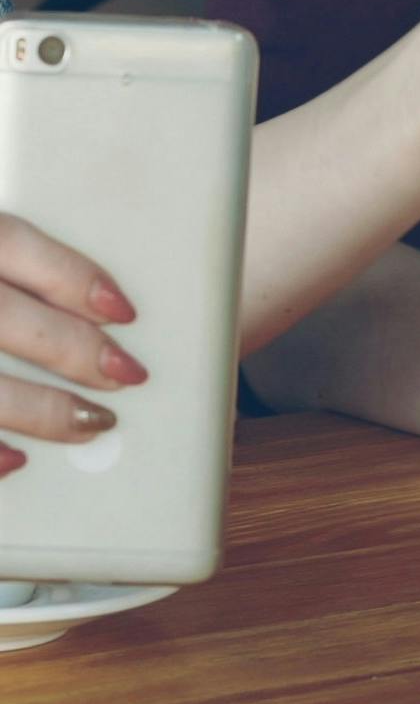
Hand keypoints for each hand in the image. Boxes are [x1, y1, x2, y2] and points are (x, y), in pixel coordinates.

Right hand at [0, 214, 144, 473]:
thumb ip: (2, 265)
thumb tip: (87, 305)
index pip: (12, 242)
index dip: (74, 276)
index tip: (124, 310)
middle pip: (5, 317)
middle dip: (72, 348)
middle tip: (124, 373)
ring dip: (40, 409)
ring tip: (89, 424)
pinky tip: (15, 461)